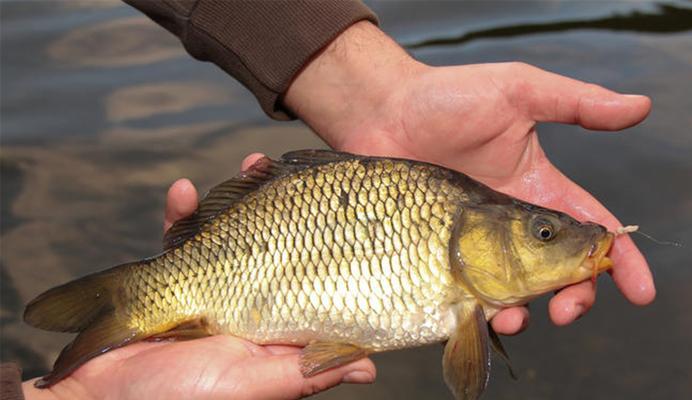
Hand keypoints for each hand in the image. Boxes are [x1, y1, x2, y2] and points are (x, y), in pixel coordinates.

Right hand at [23, 177, 374, 399]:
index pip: (304, 272)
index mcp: (272, 323)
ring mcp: (209, 288)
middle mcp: (246, 300)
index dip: (318, 236)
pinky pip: (176, 239)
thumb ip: (304, 372)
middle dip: (277, 203)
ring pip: (228, 230)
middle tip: (283, 169)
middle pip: (268, 241)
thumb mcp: (254, 385)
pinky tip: (181, 191)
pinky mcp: (170, 283)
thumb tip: (369, 366)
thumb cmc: (180, 399)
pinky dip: (179, 213)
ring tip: (249, 163)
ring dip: (237, 194)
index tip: (328, 200)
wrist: (103, 399)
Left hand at [284, 21, 655, 331]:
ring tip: (516, 316)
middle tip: (570, 310)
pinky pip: (461, 294)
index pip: (590, 230)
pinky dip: (476, 313)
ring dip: (525, 313)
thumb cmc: (448, 97)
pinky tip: (477, 314)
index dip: (620, 261)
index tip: (642, 291)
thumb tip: (641, 107)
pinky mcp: (436, 256)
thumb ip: (575, 102)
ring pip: (512, 293)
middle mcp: (510, 226)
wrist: (382, 111)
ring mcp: (472, 245)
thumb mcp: (518, 91)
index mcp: (537, 191)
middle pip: (558, 274)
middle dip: (575, 298)